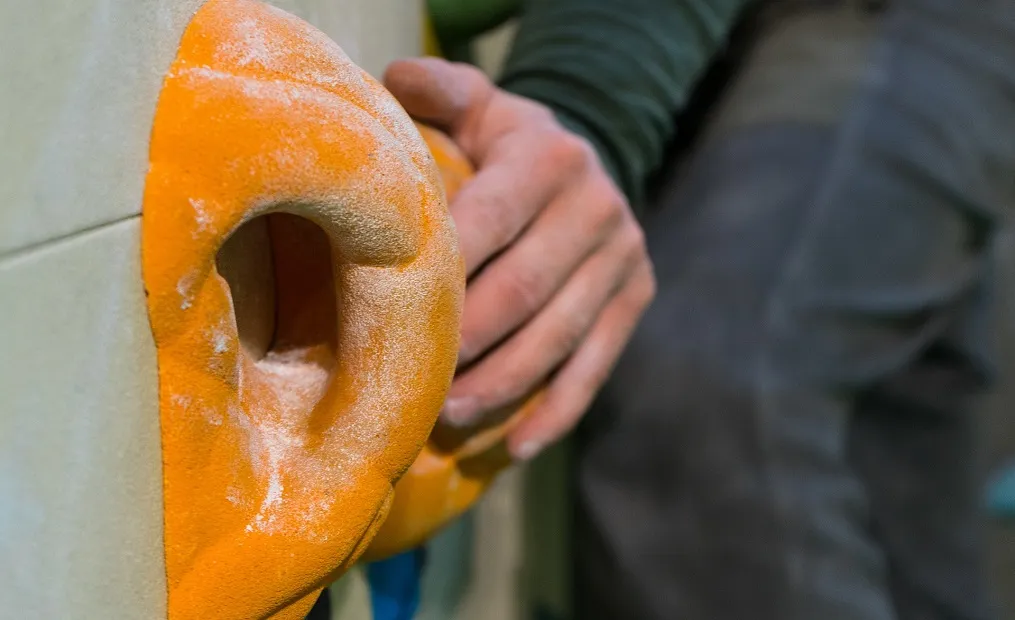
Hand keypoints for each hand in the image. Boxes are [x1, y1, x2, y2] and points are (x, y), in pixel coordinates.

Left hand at [384, 58, 654, 459]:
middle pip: (523, 291)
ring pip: (559, 337)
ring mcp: (624, 257)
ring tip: (449, 419)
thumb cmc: (508, 147)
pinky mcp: (638, 298)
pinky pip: (596, 366)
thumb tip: (389, 82)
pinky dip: (556, 411)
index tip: (389, 322)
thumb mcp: (480, 107)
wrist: (591, 165)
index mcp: (548, 158)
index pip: (486, 222)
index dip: (441, 276)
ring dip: (502, 387)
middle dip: (467, 345)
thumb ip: (438, 92)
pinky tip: (514, 446)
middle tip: (414, 387)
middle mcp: (597, 206)